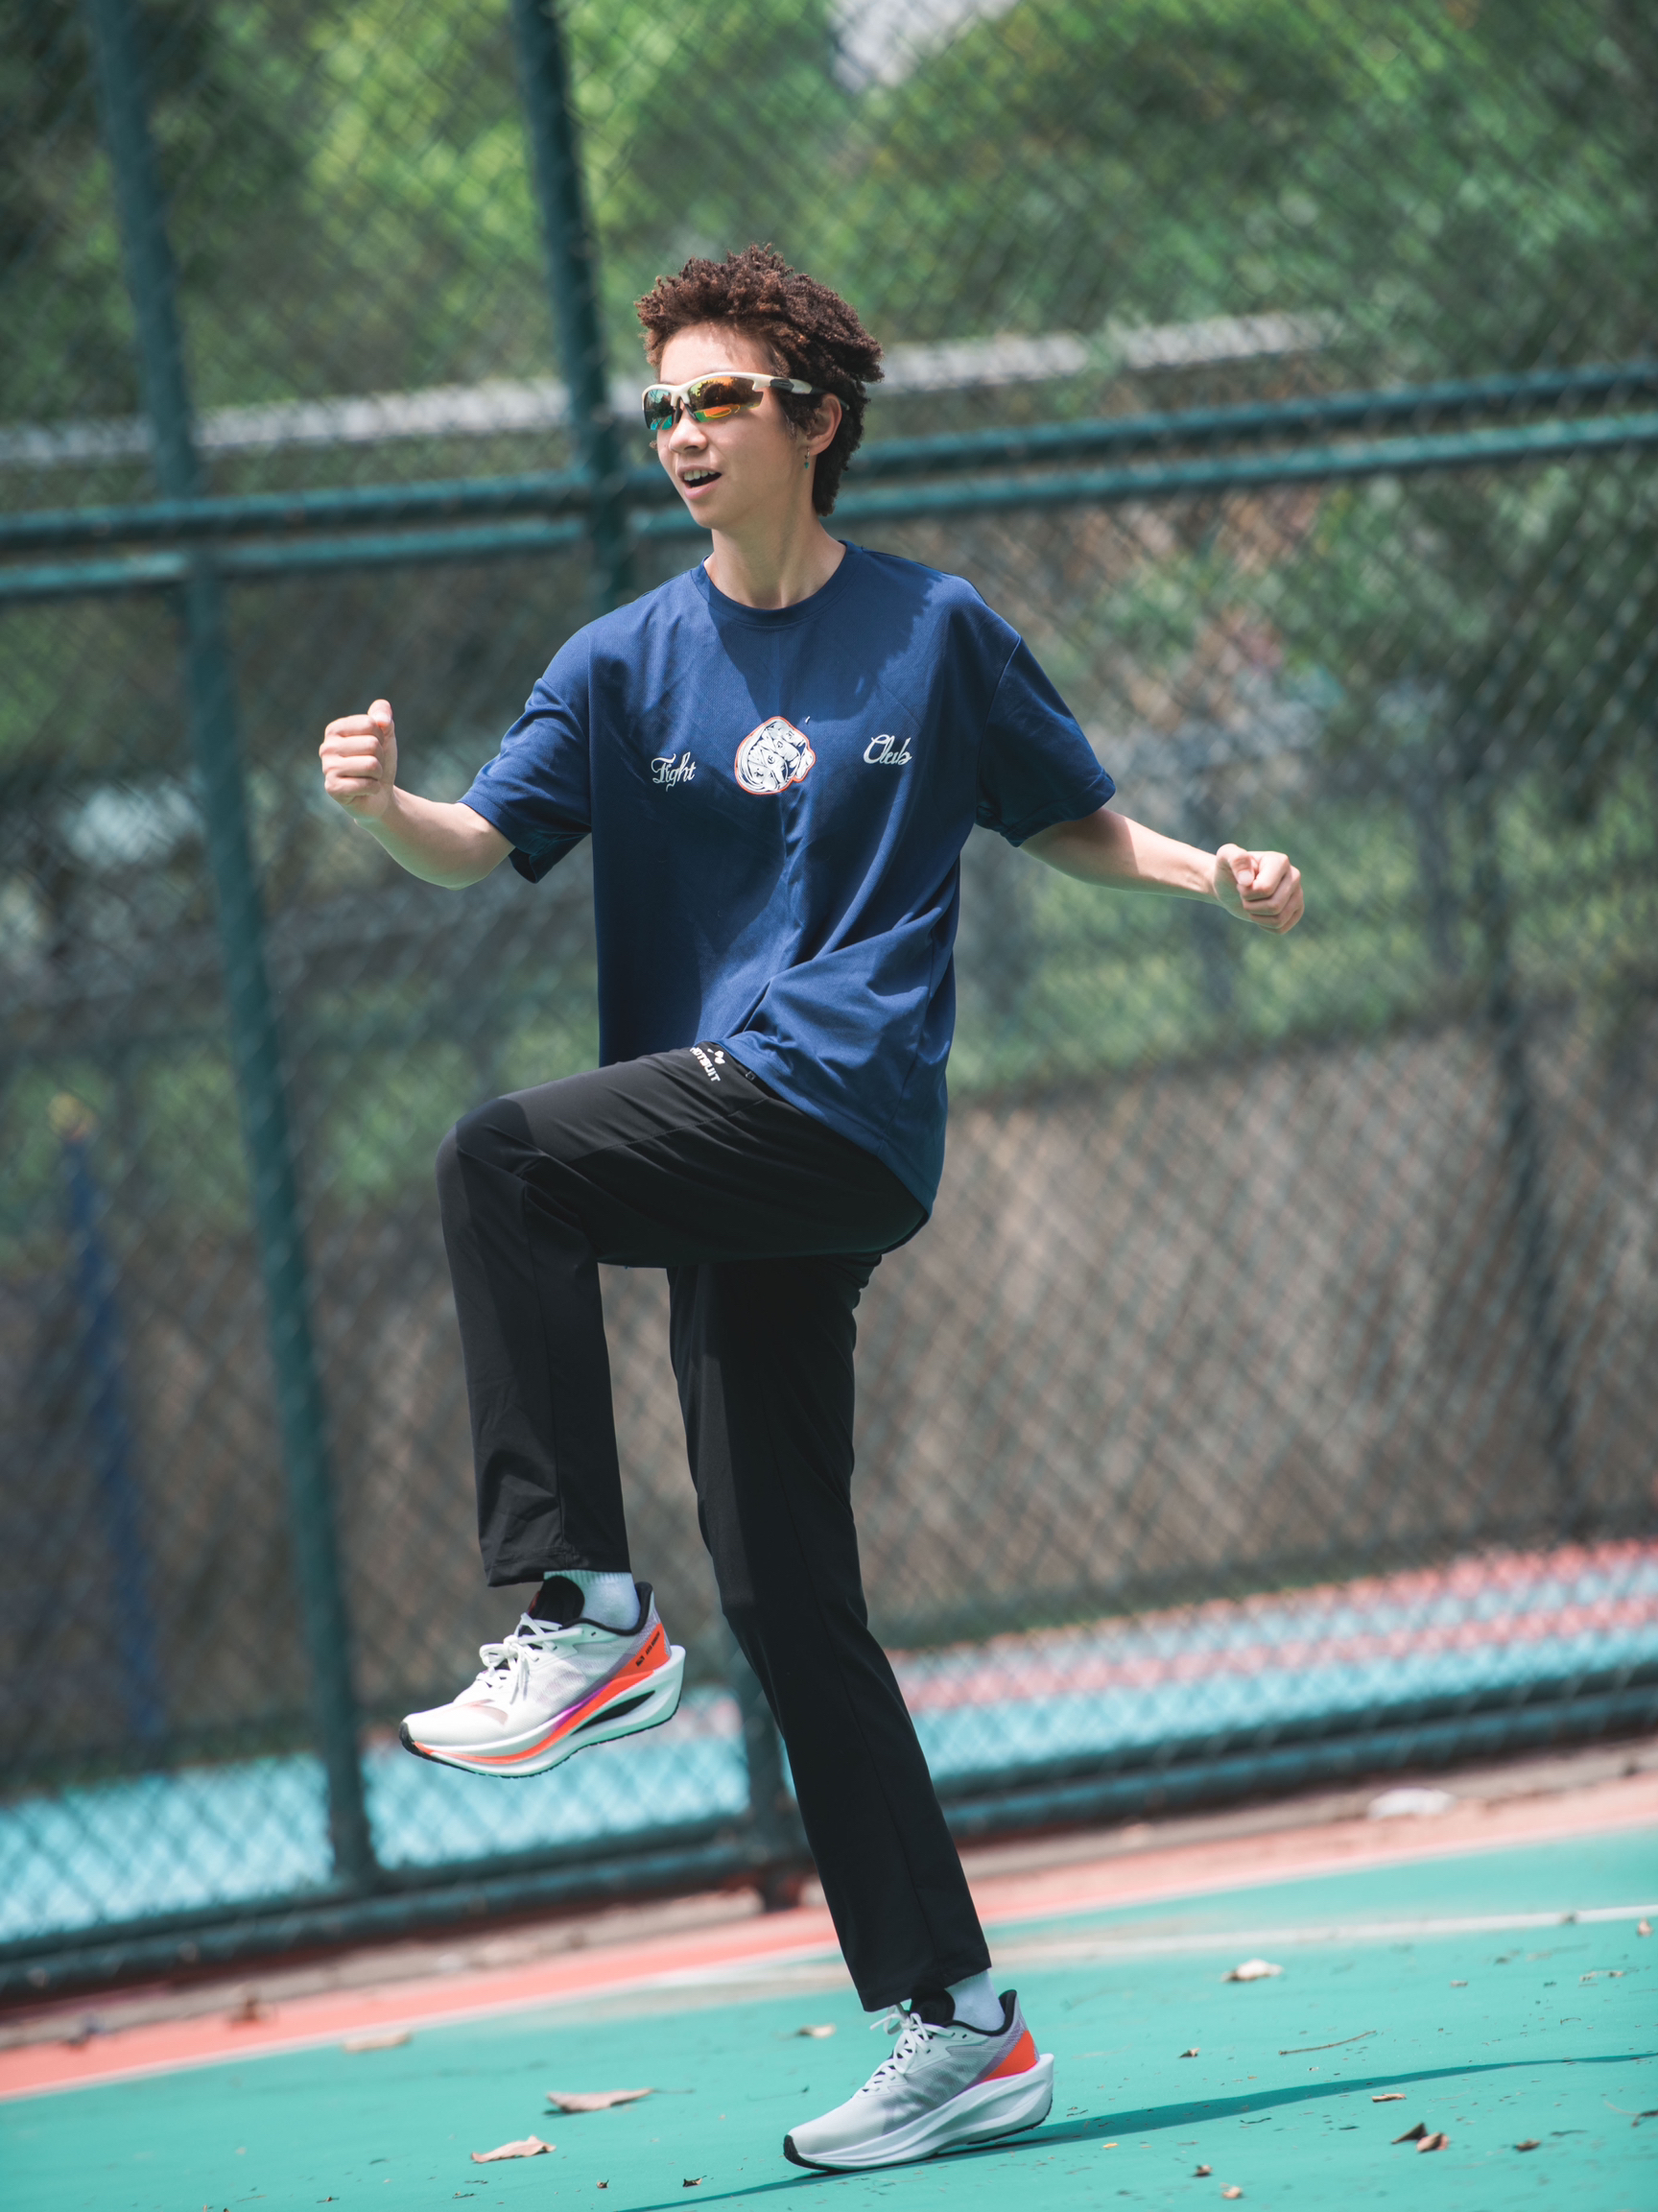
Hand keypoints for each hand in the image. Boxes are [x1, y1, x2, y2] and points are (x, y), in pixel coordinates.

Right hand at [320, 698, 398, 821]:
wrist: (379, 795)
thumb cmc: (378, 761)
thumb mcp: (385, 734)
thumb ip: (383, 714)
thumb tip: (383, 720)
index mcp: (335, 729)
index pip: (370, 723)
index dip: (381, 738)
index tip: (373, 748)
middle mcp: (326, 747)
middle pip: (372, 744)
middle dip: (380, 758)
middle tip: (372, 766)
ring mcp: (327, 768)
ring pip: (371, 764)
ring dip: (378, 774)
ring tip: (369, 777)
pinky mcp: (333, 789)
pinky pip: (367, 784)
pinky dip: (374, 788)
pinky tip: (365, 790)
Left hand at [1214, 843, 1302, 932]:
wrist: (1229, 886)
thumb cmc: (1228, 871)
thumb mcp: (1225, 857)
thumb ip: (1236, 859)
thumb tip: (1247, 880)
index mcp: (1281, 861)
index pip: (1265, 889)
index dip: (1246, 893)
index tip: (1240, 884)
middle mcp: (1294, 876)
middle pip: (1274, 906)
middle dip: (1251, 906)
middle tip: (1244, 896)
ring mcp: (1298, 893)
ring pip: (1279, 919)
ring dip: (1256, 917)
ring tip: (1251, 904)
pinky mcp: (1297, 910)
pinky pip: (1281, 928)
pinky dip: (1264, 926)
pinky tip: (1259, 915)